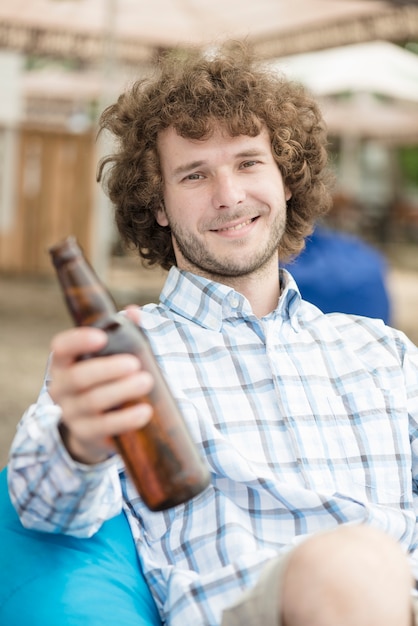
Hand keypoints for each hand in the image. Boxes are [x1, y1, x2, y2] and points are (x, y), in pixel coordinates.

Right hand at [49, 314, 153, 464]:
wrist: (97, 426)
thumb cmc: (106, 379)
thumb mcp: (113, 356)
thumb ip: (124, 332)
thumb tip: (135, 312)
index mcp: (64, 362)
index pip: (61, 347)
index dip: (78, 341)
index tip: (102, 337)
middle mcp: (61, 387)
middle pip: (79, 377)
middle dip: (108, 369)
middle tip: (135, 364)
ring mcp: (71, 412)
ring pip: (93, 401)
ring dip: (121, 390)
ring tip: (146, 381)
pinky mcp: (86, 434)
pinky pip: (104, 427)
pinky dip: (126, 419)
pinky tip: (145, 411)